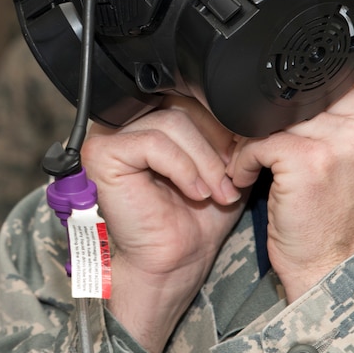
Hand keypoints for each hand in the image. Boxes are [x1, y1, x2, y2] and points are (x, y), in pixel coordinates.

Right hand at [81, 96, 244, 352]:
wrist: (175, 261)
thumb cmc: (197, 215)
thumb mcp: (225, 159)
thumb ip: (230, 126)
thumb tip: (249, 102)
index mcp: (152, 111)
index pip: (191, 91)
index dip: (222, 121)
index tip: (240, 155)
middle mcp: (126, 116)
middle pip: (183, 102)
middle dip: (216, 141)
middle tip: (231, 176)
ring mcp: (110, 133)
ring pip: (173, 121)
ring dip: (204, 160)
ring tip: (216, 191)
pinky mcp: (103, 153)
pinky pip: (154, 143)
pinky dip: (183, 168)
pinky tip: (195, 192)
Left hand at [227, 71, 353, 301]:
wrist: (333, 268)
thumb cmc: (341, 209)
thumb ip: (346, 106)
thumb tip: (303, 69)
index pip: (332, 73)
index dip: (302, 96)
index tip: (293, 125)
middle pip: (302, 93)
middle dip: (273, 118)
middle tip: (264, 147)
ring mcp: (344, 139)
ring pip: (276, 115)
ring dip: (253, 140)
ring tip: (254, 163)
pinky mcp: (310, 159)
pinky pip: (258, 140)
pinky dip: (243, 160)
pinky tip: (247, 178)